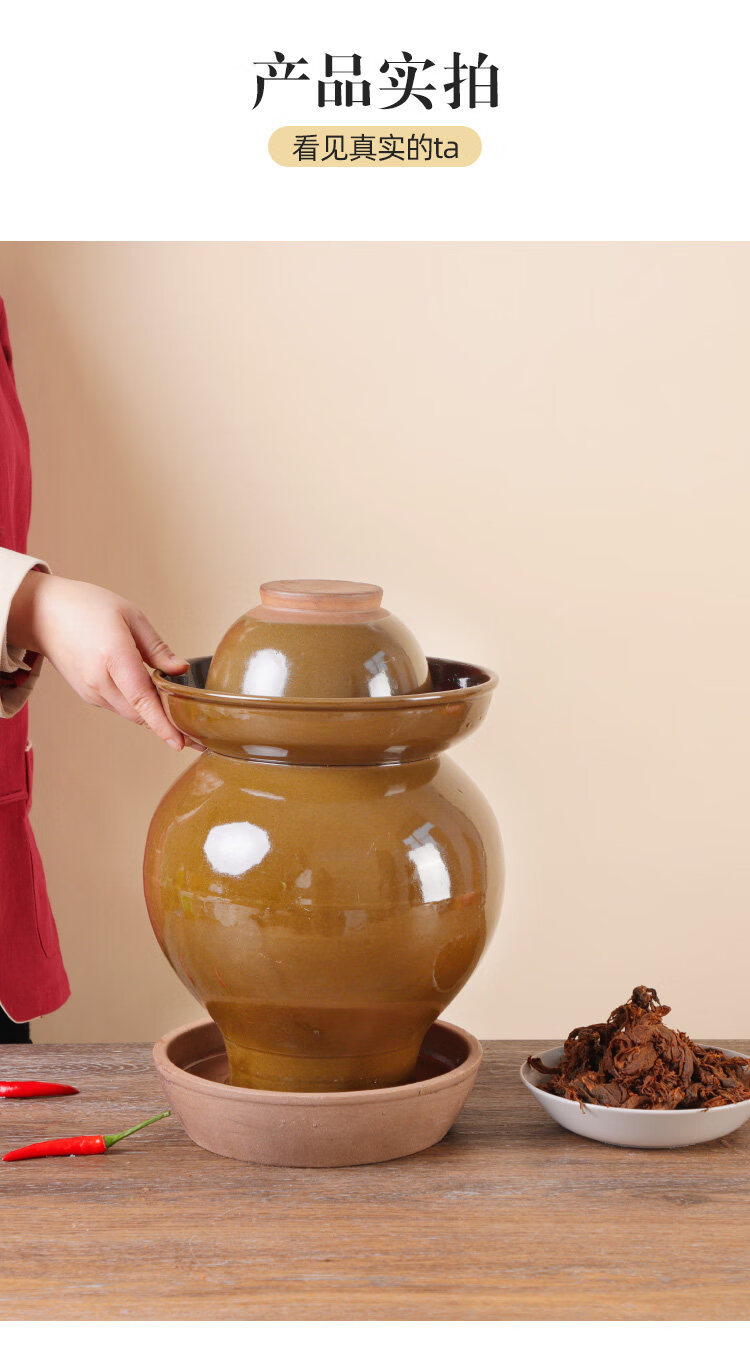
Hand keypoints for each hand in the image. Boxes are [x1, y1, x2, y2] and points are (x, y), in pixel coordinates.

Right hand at [8, 572, 189, 749]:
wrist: (43, 615)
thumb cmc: (87, 607)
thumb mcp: (130, 616)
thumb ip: (156, 647)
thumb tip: (181, 670)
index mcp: (112, 656)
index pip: (142, 698)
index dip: (163, 723)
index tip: (181, 742)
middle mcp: (99, 680)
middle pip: (140, 713)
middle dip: (168, 726)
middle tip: (198, 735)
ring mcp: (91, 691)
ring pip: (131, 713)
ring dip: (155, 718)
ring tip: (184, 724)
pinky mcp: (88, 695)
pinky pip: (120, 707)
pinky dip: (139, 709)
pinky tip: (156, 705)